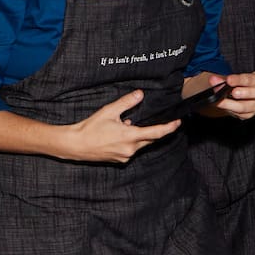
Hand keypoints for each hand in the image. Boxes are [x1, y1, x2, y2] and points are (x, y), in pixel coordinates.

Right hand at [61, 90, 179, 162]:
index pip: (156, 133)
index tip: (178, 122)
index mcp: (130, 136)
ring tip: (125, 125)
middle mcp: (130, 149)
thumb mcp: (109, 111)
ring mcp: (125, 156)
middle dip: (154, 131)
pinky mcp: (119, 160)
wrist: (76, 145)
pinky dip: (130, 141)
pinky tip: (119, 134)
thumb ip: (126, 102)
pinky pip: (130, 149)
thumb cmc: (91, 128)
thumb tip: (140, 94)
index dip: (169, 128)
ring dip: (138, 135)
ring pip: (139, 144)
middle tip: (159, 121)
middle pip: (149, 139)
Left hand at [213, 72, 254, 119]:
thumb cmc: (239, 82)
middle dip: (244, 93)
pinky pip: (241, 114)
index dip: (240, 80)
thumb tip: (213, 80)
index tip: (229, 80)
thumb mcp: (233, 77)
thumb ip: (223, 78)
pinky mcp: (251, 114)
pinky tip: (223, 106)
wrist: (240, 92)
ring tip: (221, 101)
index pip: (252, 79)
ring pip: (247, 107)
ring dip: (232, 104)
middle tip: (233, 92)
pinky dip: (230, 110)